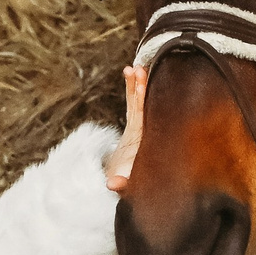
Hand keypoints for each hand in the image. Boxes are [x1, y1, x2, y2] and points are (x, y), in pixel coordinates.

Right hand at [104, 66, 148, 192]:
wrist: (127, 185)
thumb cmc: (128, 185)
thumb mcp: (125, 186)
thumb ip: (121, 185)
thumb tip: (111, 185)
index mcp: (143, 144)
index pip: (142, 119)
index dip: (141, 102)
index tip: (140, 86)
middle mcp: (143, 134)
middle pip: (142, 107)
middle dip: (140, 89)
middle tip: (139, 70)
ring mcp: (139, 130)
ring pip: (138, 104)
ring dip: (136, 86)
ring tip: (134, 68)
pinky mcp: (134, 127)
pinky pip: (133, 106)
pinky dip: (131, 92)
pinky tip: (130, 74)